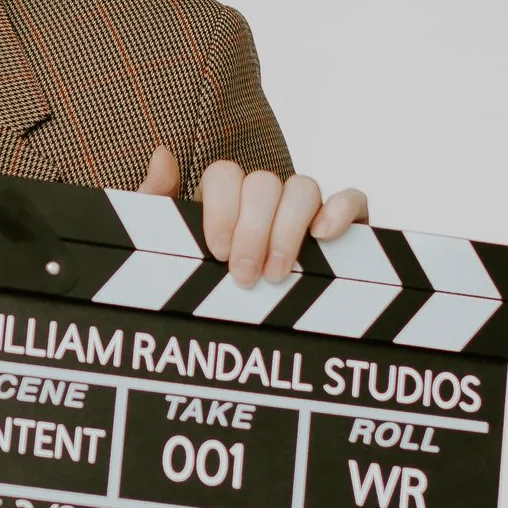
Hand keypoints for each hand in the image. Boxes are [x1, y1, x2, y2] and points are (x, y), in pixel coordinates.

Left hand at [143, 146, 368, 288]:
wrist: (231, 353)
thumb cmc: (191, 296)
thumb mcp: (162, 253)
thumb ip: (153, 203)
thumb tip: (163, 153)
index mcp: (223, 204)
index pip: (225, 174)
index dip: (223, 208)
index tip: (216, 251)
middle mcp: (265, 202)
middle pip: (264, 183)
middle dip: (253, 231)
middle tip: (243, 276)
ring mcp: (306, 213)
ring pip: (304, 187)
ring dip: (288, 230)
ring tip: (276, 276)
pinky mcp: (345, 228)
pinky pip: (354, 199)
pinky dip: (341, 209)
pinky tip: (324, 236)